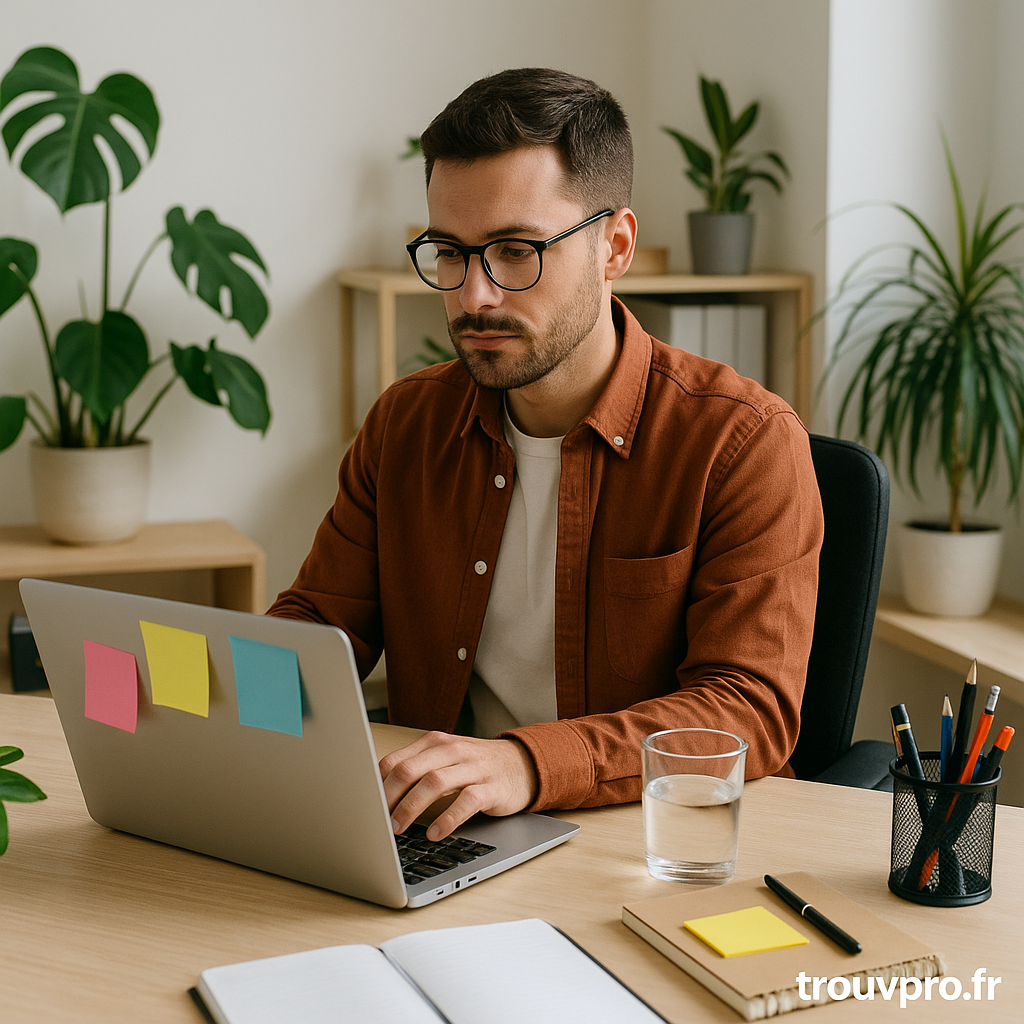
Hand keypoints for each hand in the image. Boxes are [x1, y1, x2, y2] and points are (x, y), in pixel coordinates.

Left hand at [379, 731, 538, 840]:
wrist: (522, 765)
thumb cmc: (476, 767)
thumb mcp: (445, 761)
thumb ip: (417, 770)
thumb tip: (378, 795)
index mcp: (436, 743)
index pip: (396, 760)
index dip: (377, 785)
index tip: (365, 807)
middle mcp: (452, 750)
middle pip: (410, 769)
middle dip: (389, 796)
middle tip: (377, 821)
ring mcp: (473, 767)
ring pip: (435, 782)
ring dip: (411, 807)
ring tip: (398, 828)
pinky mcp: (492, 787)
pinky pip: (466, 801)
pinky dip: (448, 818)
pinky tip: (436, 833)